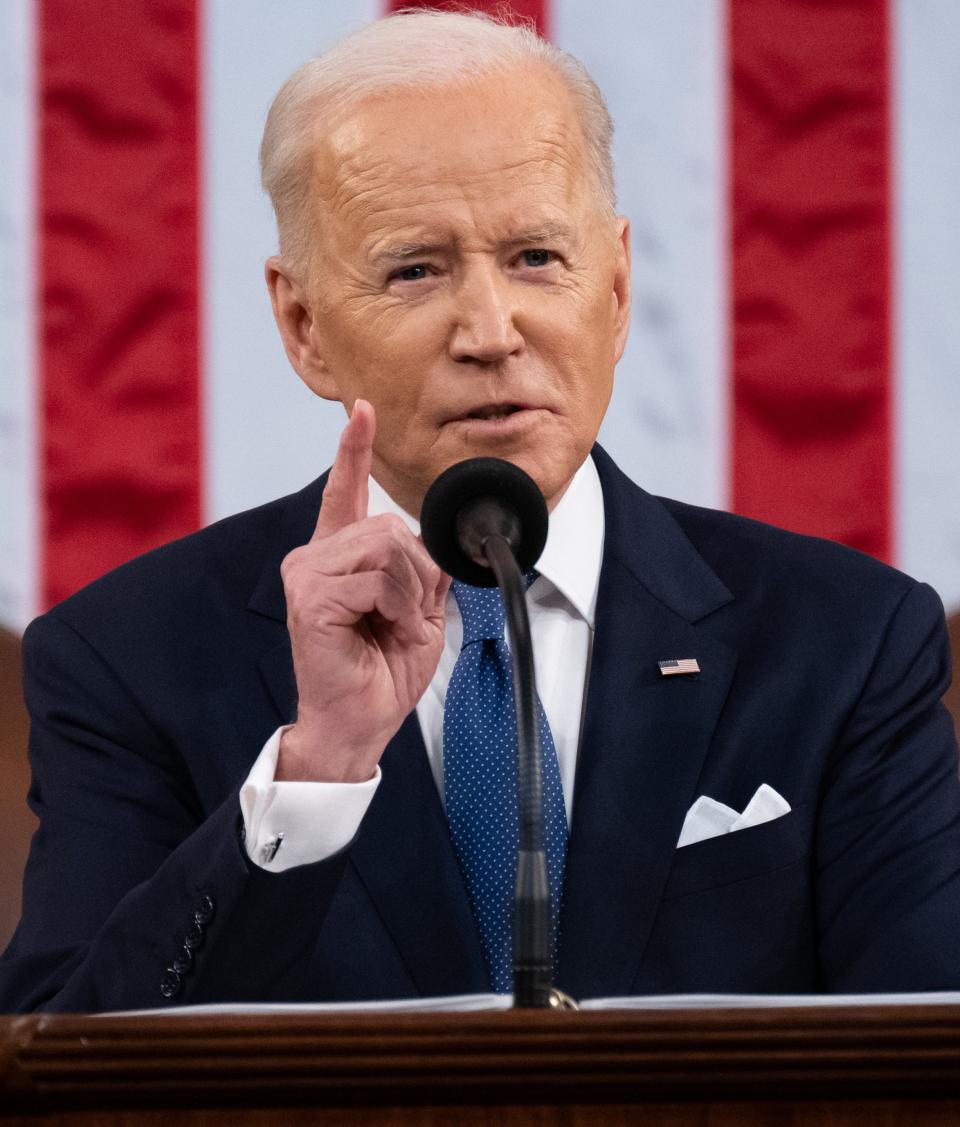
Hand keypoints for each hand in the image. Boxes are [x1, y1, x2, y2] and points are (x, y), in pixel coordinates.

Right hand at [277, 400, 449, 781]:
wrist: (360, 722)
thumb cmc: (381, 673)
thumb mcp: (419, 612)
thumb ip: (425, 569)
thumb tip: (442, 539)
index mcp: (338, 556)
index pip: (345, 491)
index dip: (354, 450)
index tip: (364, 410)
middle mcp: (315, 556)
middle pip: (390, 525)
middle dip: (418, 573)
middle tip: (405, 616)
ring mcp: (307, 573)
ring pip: (388, 546)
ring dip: (409, 592)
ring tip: (391, 625)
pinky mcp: (311, 596)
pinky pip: (379, 577)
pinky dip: (397, 606)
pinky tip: (380, 630)